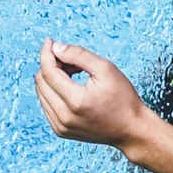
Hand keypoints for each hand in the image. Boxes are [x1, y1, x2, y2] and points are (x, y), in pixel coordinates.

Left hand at [33, 39, 153, 150]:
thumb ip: (79, 55)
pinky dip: (54, 92)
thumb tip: (56, 47)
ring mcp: (60, 126)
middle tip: (70, 59)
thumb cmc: (123, 98)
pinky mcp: (60, 131)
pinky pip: (47, 105)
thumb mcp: (106, 69)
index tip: (49, 41)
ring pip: (42, 93)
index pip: (48, 72)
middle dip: (51, 65)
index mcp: (75, 101)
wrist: (131, 129)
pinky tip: (71, 87)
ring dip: (52, 78)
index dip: (47, 54)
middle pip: (41, 83)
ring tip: (73, 73)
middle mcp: (63, 117)